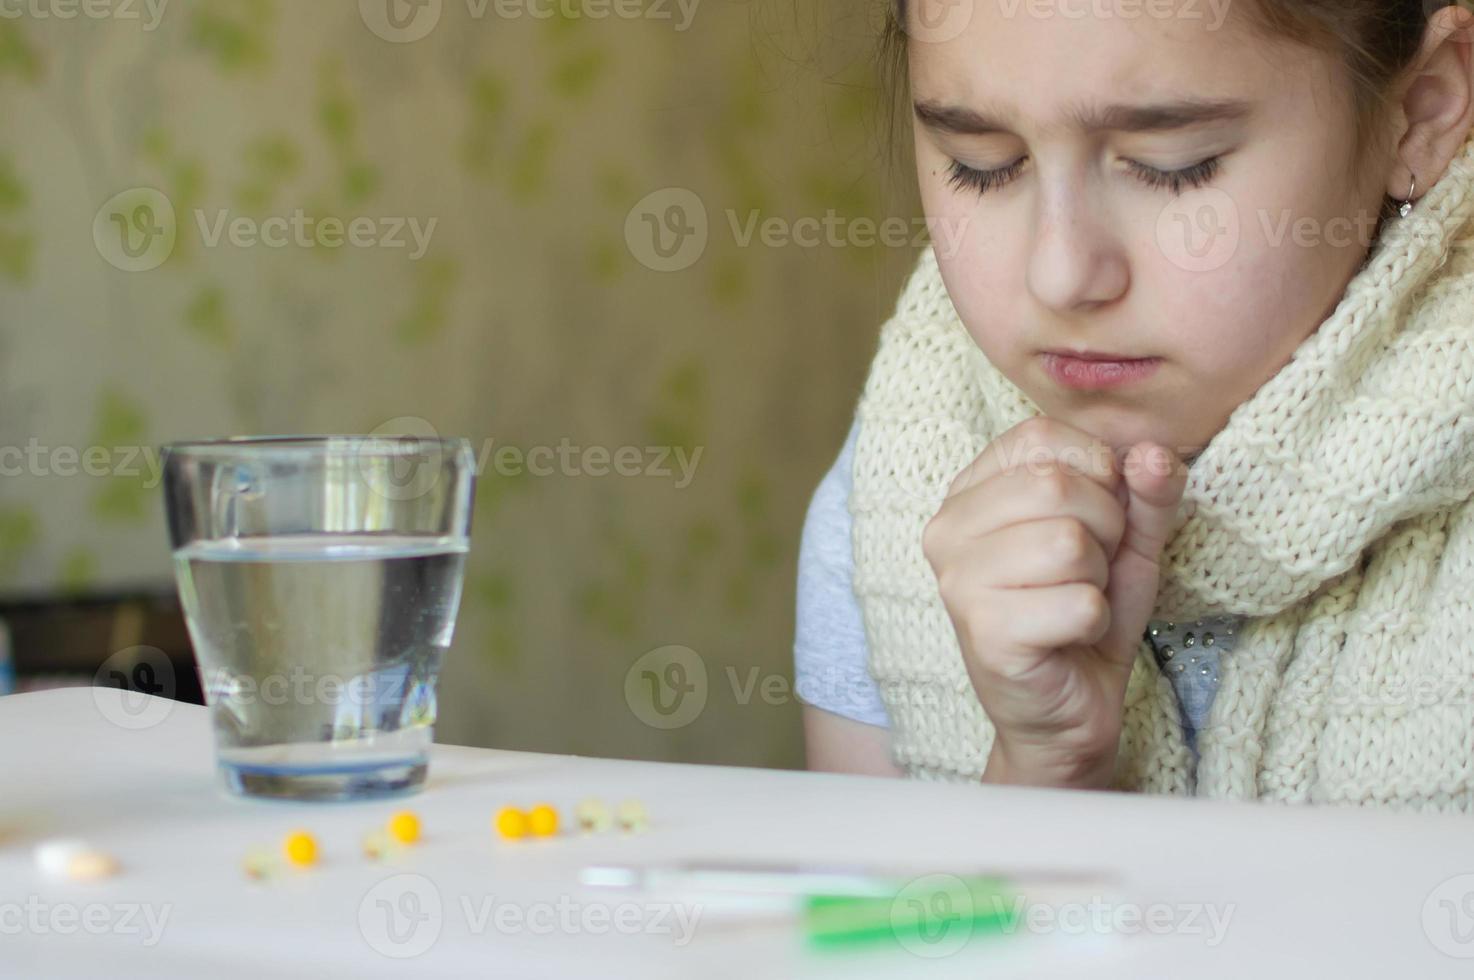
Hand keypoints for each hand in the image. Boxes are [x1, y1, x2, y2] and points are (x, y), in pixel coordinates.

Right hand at [921, 416, 1188, 787]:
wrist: (1068, 710)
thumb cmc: (1084, 614)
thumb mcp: (1127, 540)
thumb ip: (1146, 490)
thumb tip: (1150, 452)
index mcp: (969, 493)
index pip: (1040, 437)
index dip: (1095, 471)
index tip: (1092, 519)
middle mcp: (947, 530)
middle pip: (1056, 486)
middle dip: (1104, 529)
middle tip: (1087, 571)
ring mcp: (958, 582)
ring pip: (1069, 543)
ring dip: (1097, 579)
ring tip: (1076, 602)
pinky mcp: (984, 632)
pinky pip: (1079, 602)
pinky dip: (1095, 622)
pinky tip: (1069, 636)